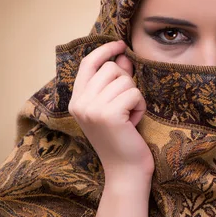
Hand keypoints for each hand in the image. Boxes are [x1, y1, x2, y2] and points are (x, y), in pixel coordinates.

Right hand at [68, 40, 153, 181]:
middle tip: (125, 107)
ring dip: (134, 97)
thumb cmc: (121, 138)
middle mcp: (79, 103)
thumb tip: (122, 55)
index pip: (87, 63)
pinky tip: (134, 123)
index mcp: (76, 100)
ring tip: (128, 117)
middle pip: (110, 68)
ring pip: (125, 80)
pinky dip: (140, 106)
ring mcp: (92, 109)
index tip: (120, 45)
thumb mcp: (113, 105)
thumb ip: (115, 80)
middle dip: (126, 83)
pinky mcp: (109, 114)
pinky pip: (134, 93)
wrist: (125, 171)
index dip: (104, 50)